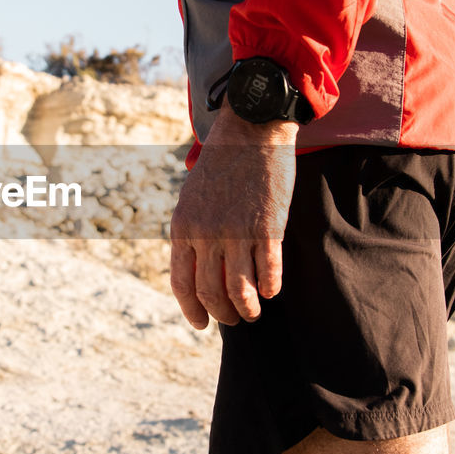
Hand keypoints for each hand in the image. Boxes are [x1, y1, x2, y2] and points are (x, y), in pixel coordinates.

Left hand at [169, 104, 297, 328]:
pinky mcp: (268, 228)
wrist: (252, 130)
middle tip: (235, 319)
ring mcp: (237, 232)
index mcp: (183, 226)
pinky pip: (269, 272)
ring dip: (249, 309)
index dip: (192, 309)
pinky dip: (271, 287)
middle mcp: (206, 233)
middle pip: (210, 293)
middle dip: (223, 314)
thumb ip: (192, 230)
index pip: (181, 283)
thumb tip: (197, 266)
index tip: (201, 323)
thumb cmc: (223, 162)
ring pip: (241, 291)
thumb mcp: (193, 196)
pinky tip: (273, 290)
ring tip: (255, 312)